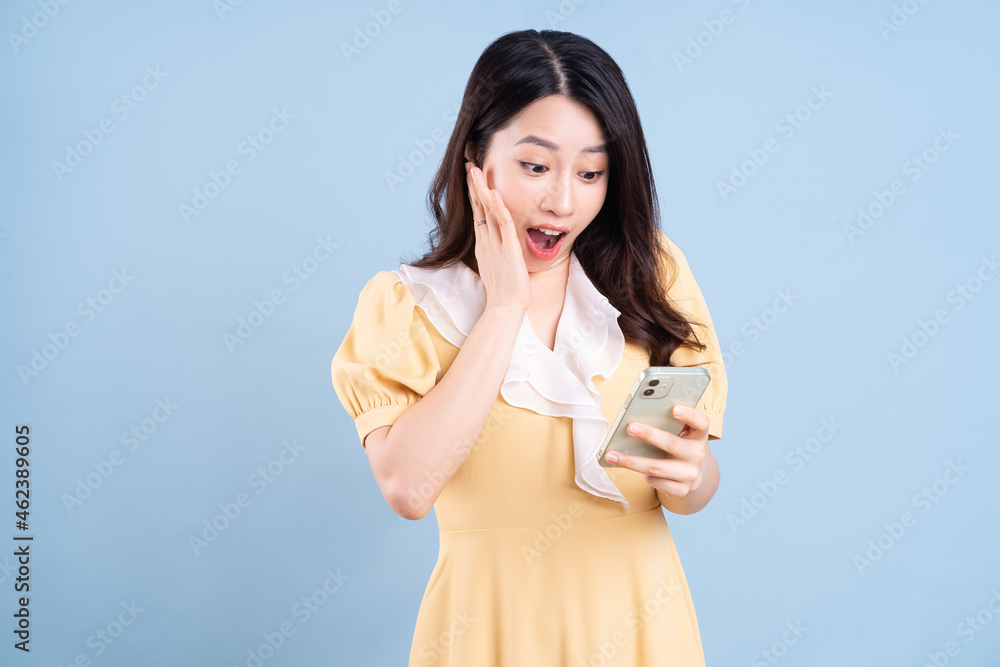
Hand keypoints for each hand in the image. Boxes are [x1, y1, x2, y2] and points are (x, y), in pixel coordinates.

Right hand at [466, 161, 530, 311]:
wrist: (506, 308)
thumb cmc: (506, 292)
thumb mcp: (500, 266)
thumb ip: (499, 253)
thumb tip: (502, 246)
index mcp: (485, 244)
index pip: (479, 213)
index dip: (476, 194)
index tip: (473, 177)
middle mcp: (486, 241)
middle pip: (478, 207)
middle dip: (474, 185)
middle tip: (469, 165)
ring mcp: (495, 244)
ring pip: (486, 211)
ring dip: (481, 189)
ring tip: (476, 170)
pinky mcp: (507, 249)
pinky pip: (502, 224)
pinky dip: (498, 207)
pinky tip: (494, 193)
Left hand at [603, 405, 710, 499]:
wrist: (693, 475)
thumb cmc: (679, 447)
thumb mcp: (681, 434)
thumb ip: (668, 424)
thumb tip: (637, 417)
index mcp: (698, 436)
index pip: (701, 423)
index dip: (689, 415)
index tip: (674, 408)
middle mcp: (697, 455)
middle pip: (672, 443)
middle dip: (649, 435)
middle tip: (630, 427)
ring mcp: (690, 474)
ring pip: (656, 467)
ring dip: (631, 461)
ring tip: (612, 454)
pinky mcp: (681, 490)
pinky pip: (656, 482)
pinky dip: (643, 475)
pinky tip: (633, 469)